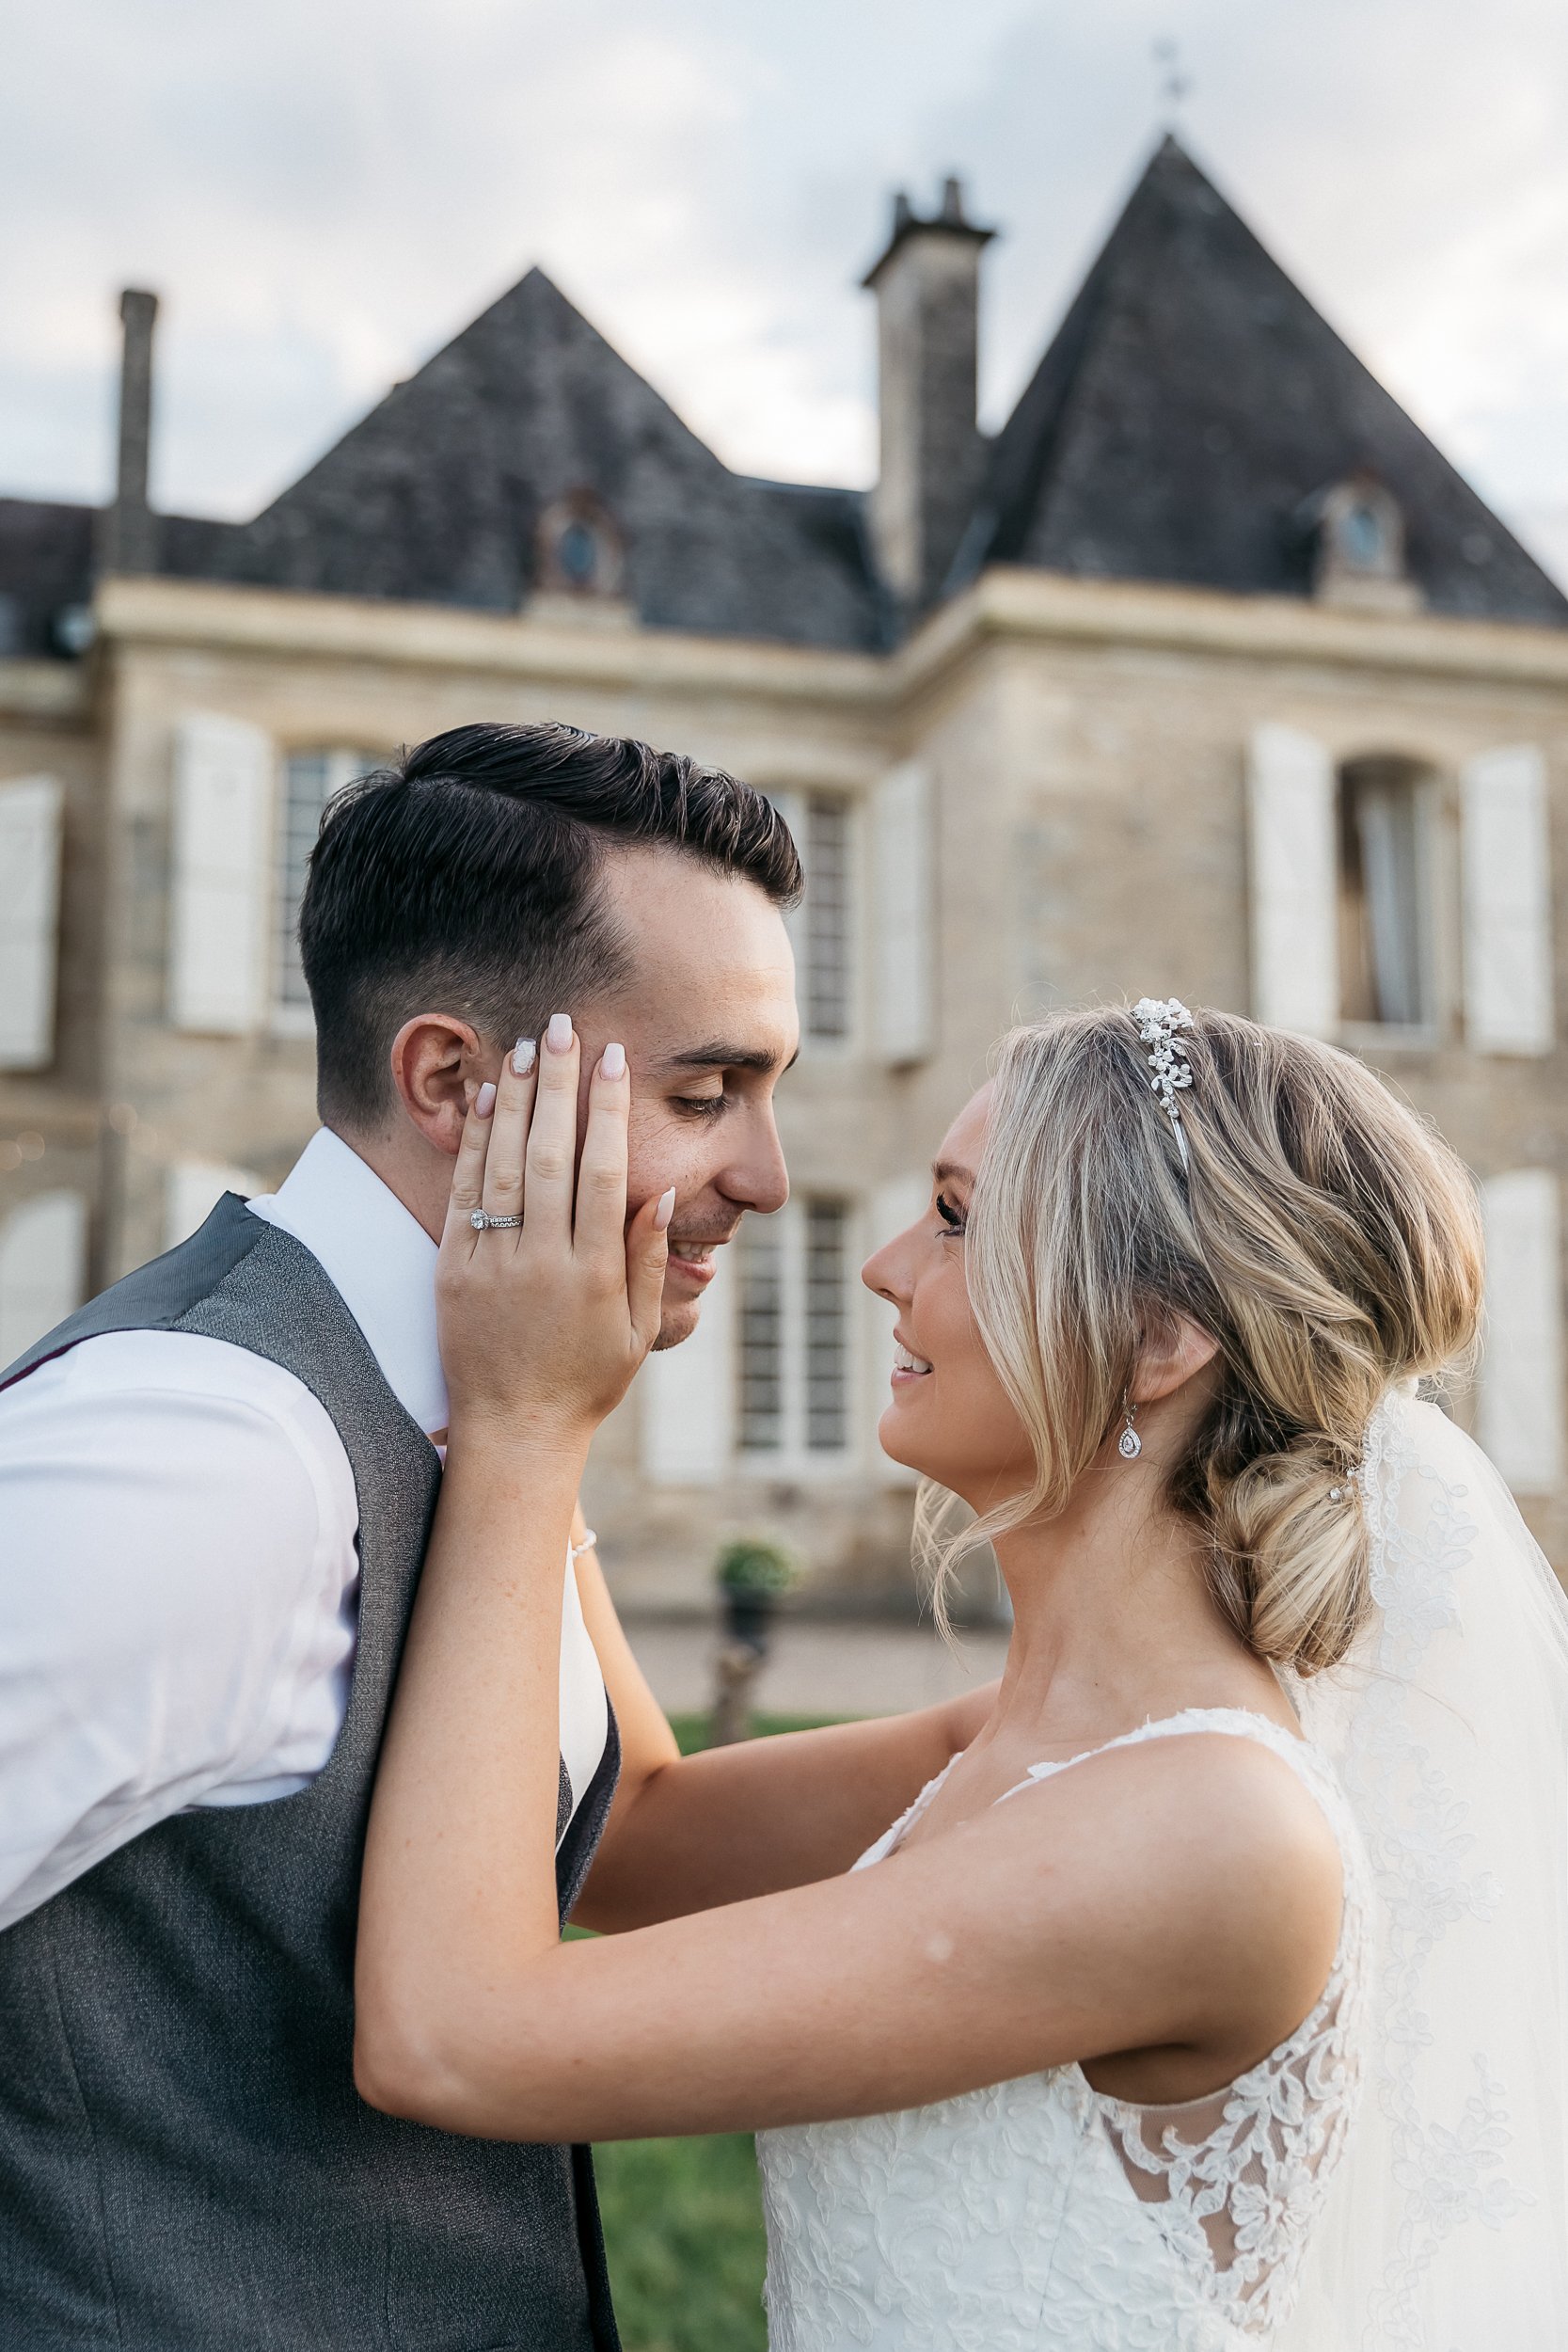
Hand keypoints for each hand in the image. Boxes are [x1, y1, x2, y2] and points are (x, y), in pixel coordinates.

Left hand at [435, 1019, 672, 1450]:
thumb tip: (657, 1193)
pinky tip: (486, 1100)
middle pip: (550, 1153)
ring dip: (515, 1099)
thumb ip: (650, 1261)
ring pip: (503, 1164)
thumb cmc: (587, 1382)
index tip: (611, 1058)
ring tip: (526, 1046)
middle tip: (564, 1026)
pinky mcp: (453, 1270)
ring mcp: (493, 1264)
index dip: (607, 1108)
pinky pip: (463, 1193)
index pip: (603, 1170)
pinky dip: (474, 1142)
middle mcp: (543, 1262)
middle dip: (559, 1084)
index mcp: (596, 1274)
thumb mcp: (638, 1331)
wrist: (514, 1432)